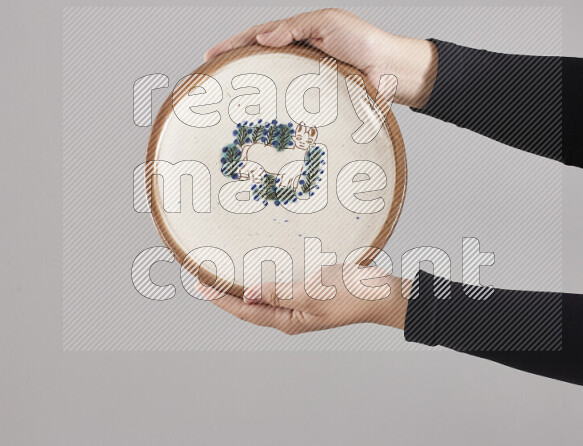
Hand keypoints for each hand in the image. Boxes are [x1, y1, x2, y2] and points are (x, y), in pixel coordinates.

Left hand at [195, 263, 408, 334]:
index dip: (221, 299)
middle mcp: (289, 314)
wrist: (382, 293)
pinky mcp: (309, 288)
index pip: (245, 311)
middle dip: (226, 292)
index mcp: (288, 320)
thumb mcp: (313, 293)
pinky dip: (265, 274)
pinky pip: (279, 283)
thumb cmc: (351, 295)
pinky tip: (260, 262)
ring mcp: (299, 302)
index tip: (200, 285)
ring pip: (263, 294)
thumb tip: (249, 294)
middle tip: (203, 275)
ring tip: (223, 269)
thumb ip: (280, 292)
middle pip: (249, 305)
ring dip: (243, 282)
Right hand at [204, 9, 437, 108]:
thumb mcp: (328, 23)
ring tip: (226, 104)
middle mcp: (298, 60)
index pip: (258, 38)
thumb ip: (295, 28)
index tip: (210, 56)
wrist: (392, 71)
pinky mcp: (316, 104)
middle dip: (234, 71)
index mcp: (298, 37)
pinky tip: (260, 123)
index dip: (233, 46)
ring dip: (251, 95)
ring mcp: (306, 82)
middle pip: (260, 63)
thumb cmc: (364, 42)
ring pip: (272, 87)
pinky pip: (291, 108)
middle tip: (210, 81)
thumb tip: (262, 37)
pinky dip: (274, 115)